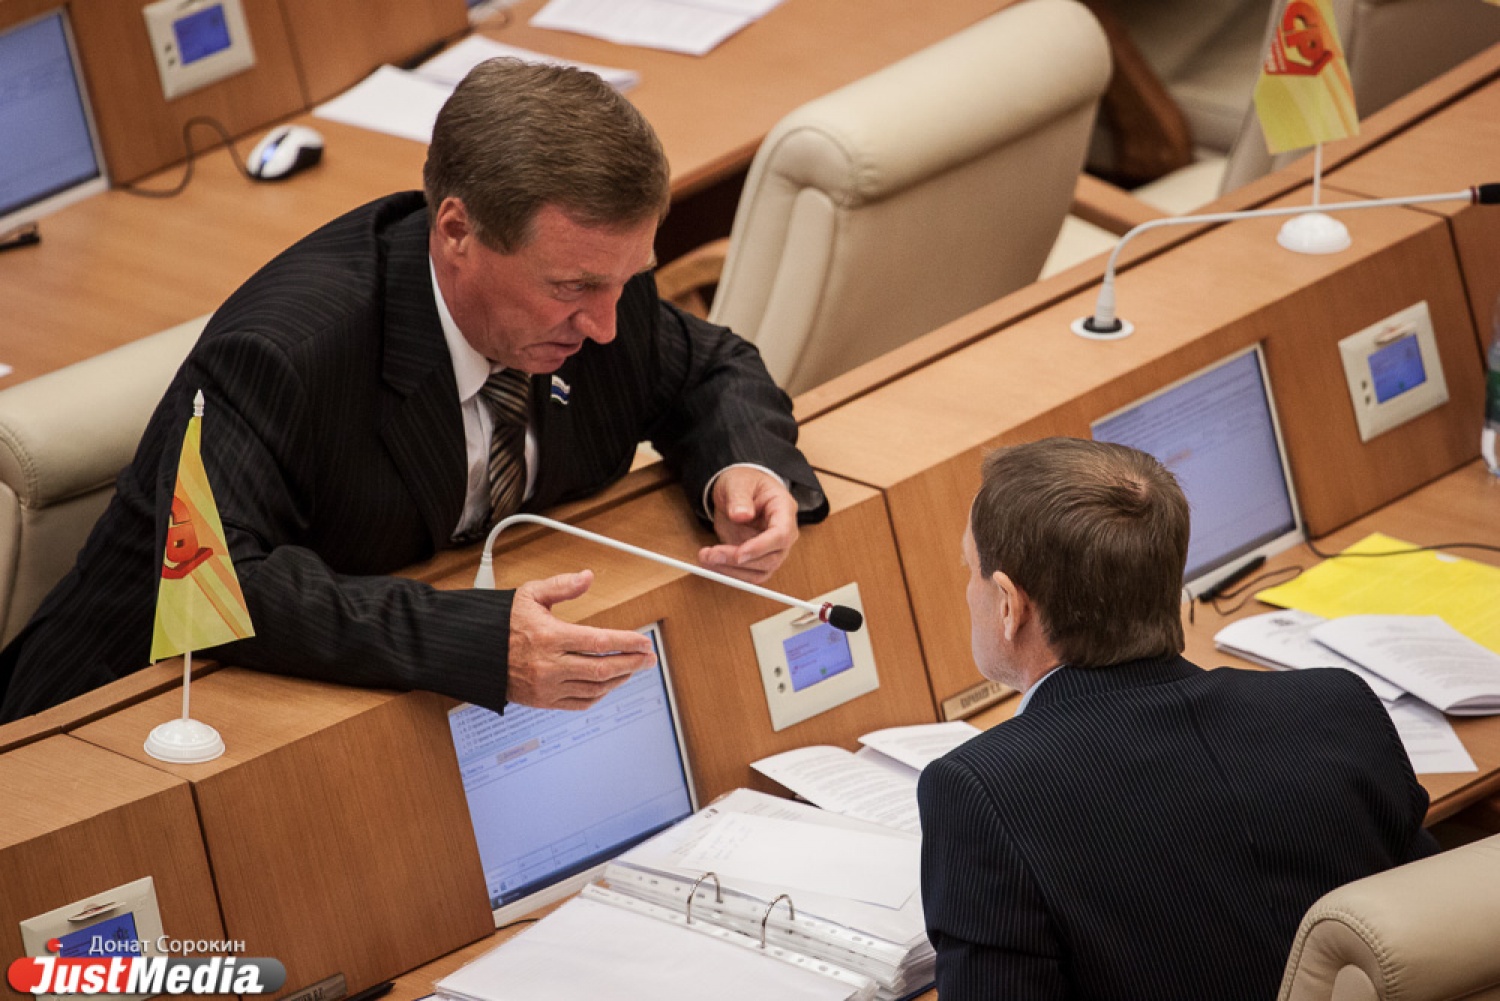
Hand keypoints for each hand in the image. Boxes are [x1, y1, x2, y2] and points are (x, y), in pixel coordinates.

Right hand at [507, 570, 655, 709]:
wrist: (475, 653)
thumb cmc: (502, 623)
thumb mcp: (530, 594)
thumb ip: (561, 585)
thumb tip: (587, 577)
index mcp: (549, 637)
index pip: (599, 641)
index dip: (626, 642)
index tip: (644, 642)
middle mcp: (549, 665)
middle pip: (603, 668)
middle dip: (632, 663)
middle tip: (649, 658)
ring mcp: (547, 686)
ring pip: (595, 688)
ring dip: (620, 679)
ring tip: (633, 669)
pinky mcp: (544, 701)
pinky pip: (580, 703)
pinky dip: (600, 695)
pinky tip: (610, 684)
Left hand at [698, 466, 798, 583]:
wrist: (739, 491)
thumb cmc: (745, 483)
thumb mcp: (738, 482)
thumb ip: (739, 497)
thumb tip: (741, 515)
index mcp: (784, 510)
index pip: (782, 534)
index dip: (761, 547)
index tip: (739, 553)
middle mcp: (783, 534)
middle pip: (770, 559)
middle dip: (738, 561)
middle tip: (712, 555)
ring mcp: (771, 549)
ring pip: (759, 573)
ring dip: (731, 571)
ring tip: (706, 558)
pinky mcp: (757, 559)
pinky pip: (747, 574)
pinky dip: (728, 573)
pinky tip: (711, 563)